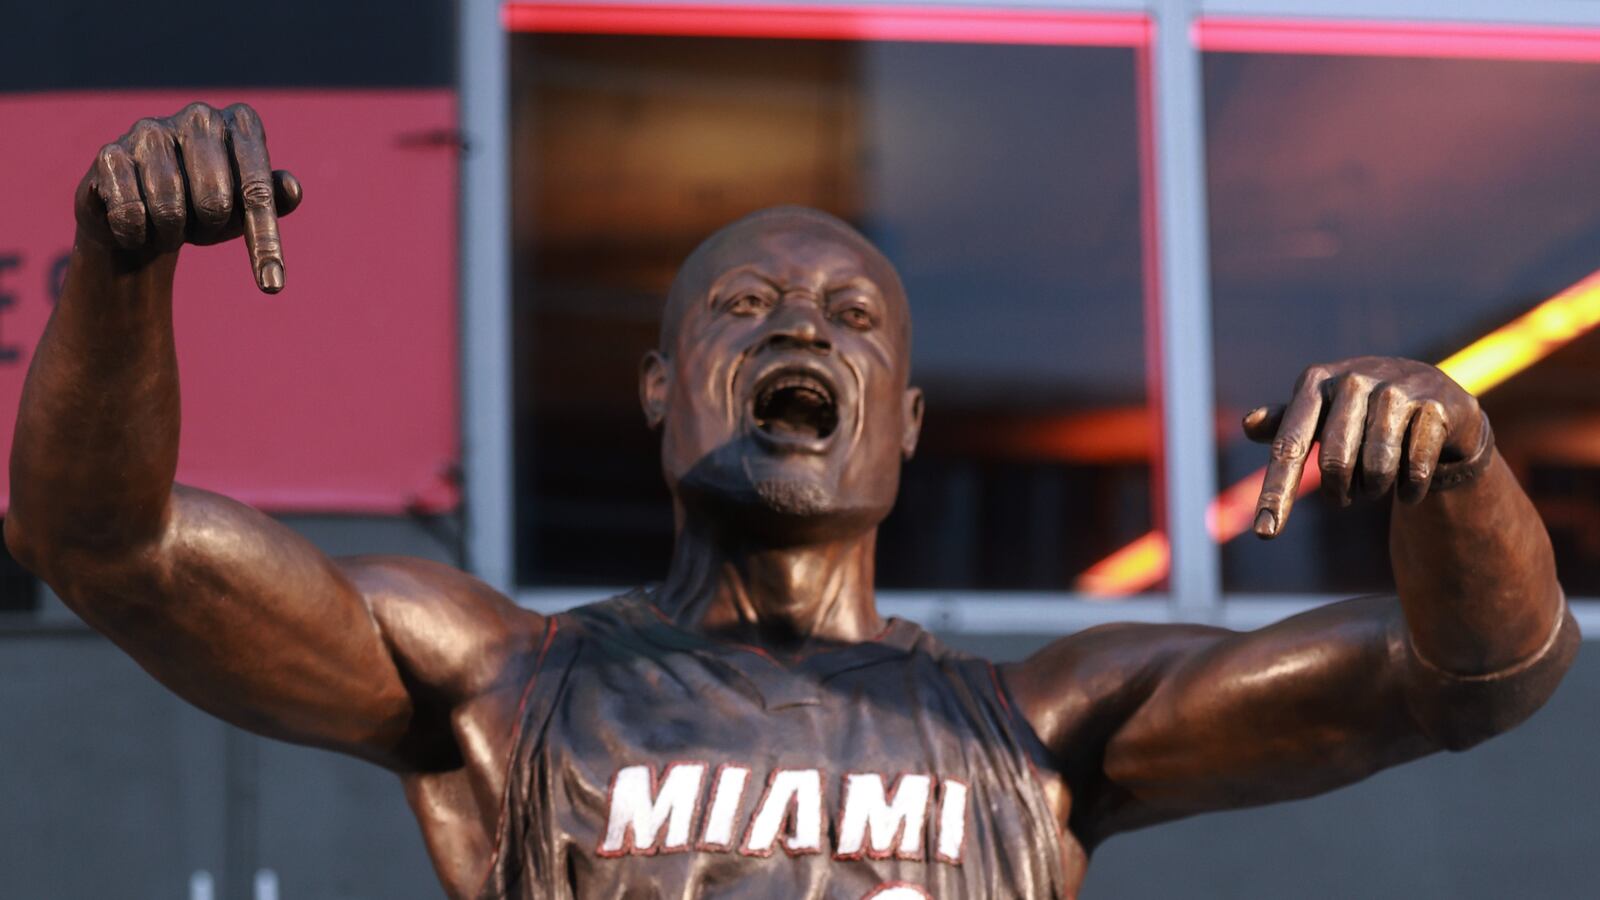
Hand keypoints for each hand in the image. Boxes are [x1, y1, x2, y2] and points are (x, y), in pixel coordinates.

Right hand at [74, 102, 302, 292]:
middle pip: (215, 201)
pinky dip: (137, 236)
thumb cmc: (208, 208)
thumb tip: (291, 188)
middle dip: (211, 230)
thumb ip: (274, 200)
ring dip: (172, 235)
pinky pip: (131, 214)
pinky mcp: (110, 154)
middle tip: (201, 227)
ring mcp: (151, 130)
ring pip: (170, 209)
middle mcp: (199, 116)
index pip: (258, 191)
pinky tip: (137, 227)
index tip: (272, 287)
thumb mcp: (247, 209)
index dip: (264, 242)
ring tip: (169, 226)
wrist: (142, 213)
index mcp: (242, 124)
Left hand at [1245, 356, 1485, 537]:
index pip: (1289, 446)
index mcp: (1316, 383)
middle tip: (1347, 495)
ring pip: (1378, 467)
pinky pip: (1415, 469)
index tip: (1265, 533)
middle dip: (1341, 491)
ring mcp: (1397, 390)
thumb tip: (1248, 424)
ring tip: (1377, 483)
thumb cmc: (1362, 412)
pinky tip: (1409, 484)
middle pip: (1335, 463)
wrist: (1434, 395)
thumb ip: (1284, 423)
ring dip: (1375, 489)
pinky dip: (1410, 489)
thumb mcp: (1321, 414)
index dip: (1276, 492)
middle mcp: (1354, 380)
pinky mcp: (1436, 406)